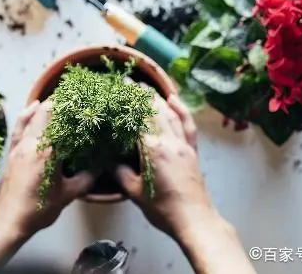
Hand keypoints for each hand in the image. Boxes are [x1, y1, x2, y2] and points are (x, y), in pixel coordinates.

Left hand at [0, 101, 93, 269]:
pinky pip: (19, 127)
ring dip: (44, 107)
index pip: (58, 117)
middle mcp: (31, 143)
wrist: (8, 221)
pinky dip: (26, 115)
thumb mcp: (68, 195)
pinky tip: (32, 108)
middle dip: (59, 103)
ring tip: (57, 99)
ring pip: (31, 117)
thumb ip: (86, 178)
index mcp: (47, 150)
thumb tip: (100, 166)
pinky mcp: (11, 152)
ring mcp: (19, 146)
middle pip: (44, 112)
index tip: (81, 98)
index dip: (69, 104)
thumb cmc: (38, 209)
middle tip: (74, 98)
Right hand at [115, 90, 255, 273]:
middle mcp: (169, 142)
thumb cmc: (162, 209)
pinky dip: (181, 109)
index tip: (118, 90)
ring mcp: (183, 145)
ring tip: (146, 87)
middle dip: (141, 95)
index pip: (138, 119)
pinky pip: (187, 125)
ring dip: (158, 98)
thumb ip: (119, 172)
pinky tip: (174, 99)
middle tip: (129, 82)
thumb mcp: (134, 192)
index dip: (128, 103)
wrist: (194, 219)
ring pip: (170, 114)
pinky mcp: (192, 151)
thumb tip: (107, 159)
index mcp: (152, 150)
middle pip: (154, 111)